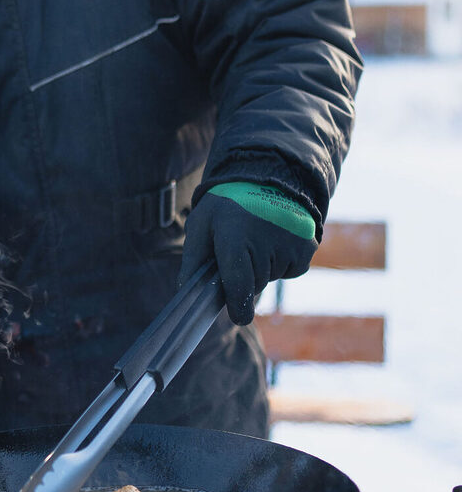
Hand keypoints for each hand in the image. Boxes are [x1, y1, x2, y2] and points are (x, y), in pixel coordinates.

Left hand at [179, 182, 317, 324]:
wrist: (270, 175)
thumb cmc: (228, 203)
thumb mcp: (202, 222)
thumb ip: (193, 257)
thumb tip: (185, 290)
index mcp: (235, 237)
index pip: (239, 286)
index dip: (238, 306)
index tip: (239, 316)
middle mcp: (267, 243)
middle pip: (253, 284)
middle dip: (243, 277)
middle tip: (239, 248)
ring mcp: (291, 246)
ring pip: (270, 277)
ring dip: (261, 266)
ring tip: (257, 237)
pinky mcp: (307, 249)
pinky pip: (289, 270)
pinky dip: (280, 261)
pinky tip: (274, 238)